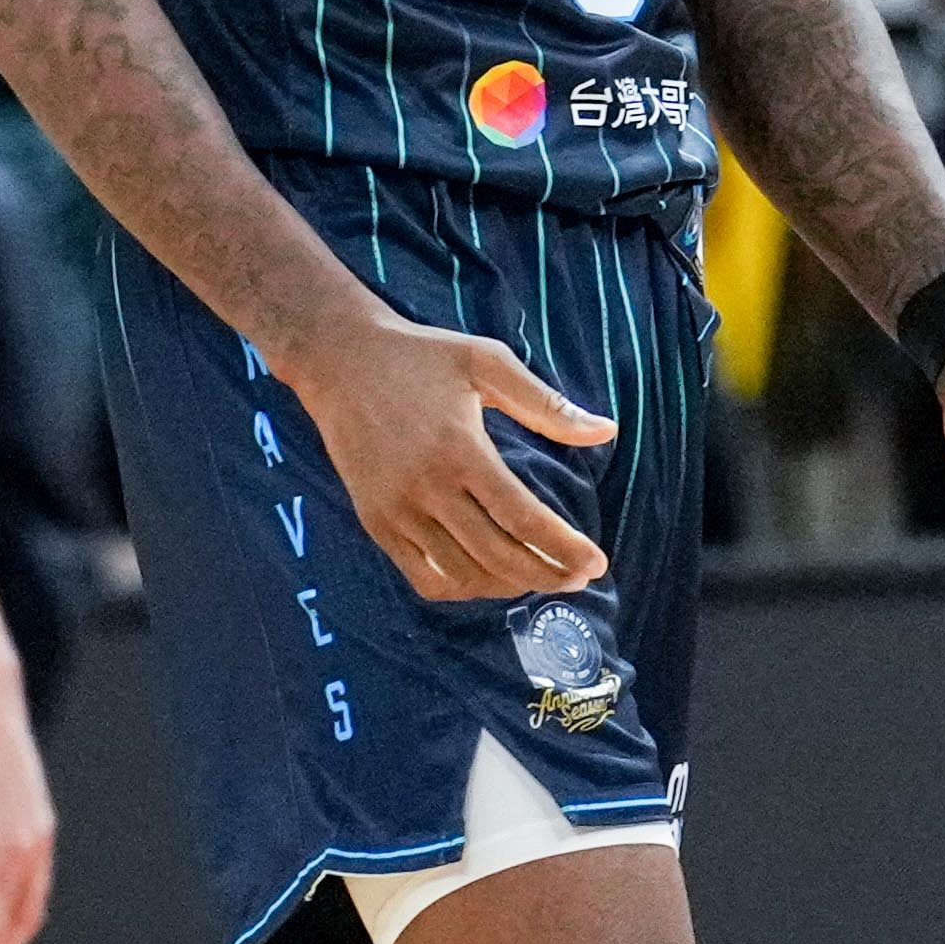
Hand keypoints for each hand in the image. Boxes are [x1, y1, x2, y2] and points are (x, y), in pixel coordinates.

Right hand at [290, 311, 613, 607]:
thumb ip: (546, 404)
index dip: (564, 547)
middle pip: (498, 556)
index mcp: (460, 450)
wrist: (338, 359)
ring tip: (539, 575)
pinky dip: (462, 587)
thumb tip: (606, 431)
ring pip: (463, 574)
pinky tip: (488, 577)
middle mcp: (427, 488)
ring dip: (508, 585)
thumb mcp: (487, 362)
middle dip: (547, 574)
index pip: (523, 518)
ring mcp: (396, 511)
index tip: (596, 562)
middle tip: (578, 577)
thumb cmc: (420, 356)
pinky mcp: (375, 522)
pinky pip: (423, 576)